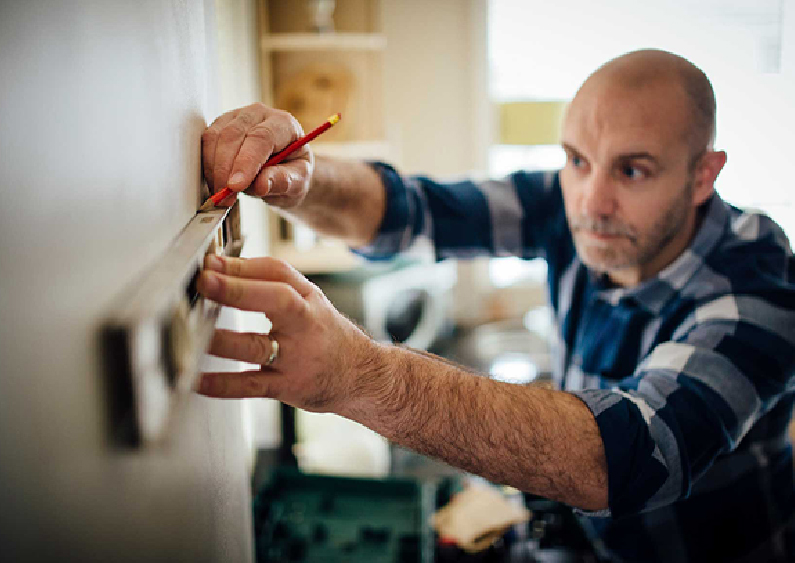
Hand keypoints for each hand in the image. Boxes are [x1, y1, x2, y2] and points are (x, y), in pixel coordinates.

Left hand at [196, 254, 384, 412]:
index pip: (278, 273)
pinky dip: (224, 384)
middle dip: (238, 290)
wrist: (362, 376)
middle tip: (206, 281)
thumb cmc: (325, 334)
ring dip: (224, 340)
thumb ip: (272, 284)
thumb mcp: (310, 302)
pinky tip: (198, 380)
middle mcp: (304, 325)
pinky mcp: (288, 387)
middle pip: (275, 301)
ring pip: (258, 347)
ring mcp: (296, 358)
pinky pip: (252, 386)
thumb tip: (220, 267)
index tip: (211, 261)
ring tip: (196, 332)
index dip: (243, 265)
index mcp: (307, 299)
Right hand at [201, 103, 312, 208]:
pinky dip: (208, 165)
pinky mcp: (220, 125)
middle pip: (234, 134)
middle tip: (226, 196)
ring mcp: (237, 117)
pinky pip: (206, 142)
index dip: (246, 162)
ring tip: (223, 194)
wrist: (285, 170)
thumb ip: (283, 182)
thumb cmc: (294, 174)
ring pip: (215, 137)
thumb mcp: (298, 183)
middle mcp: (259, 114)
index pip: (261, 137)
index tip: (236, 186)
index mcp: (284, 124)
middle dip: (225, 168)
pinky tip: (216, 183)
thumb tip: (262, 185)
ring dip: (214, 168)